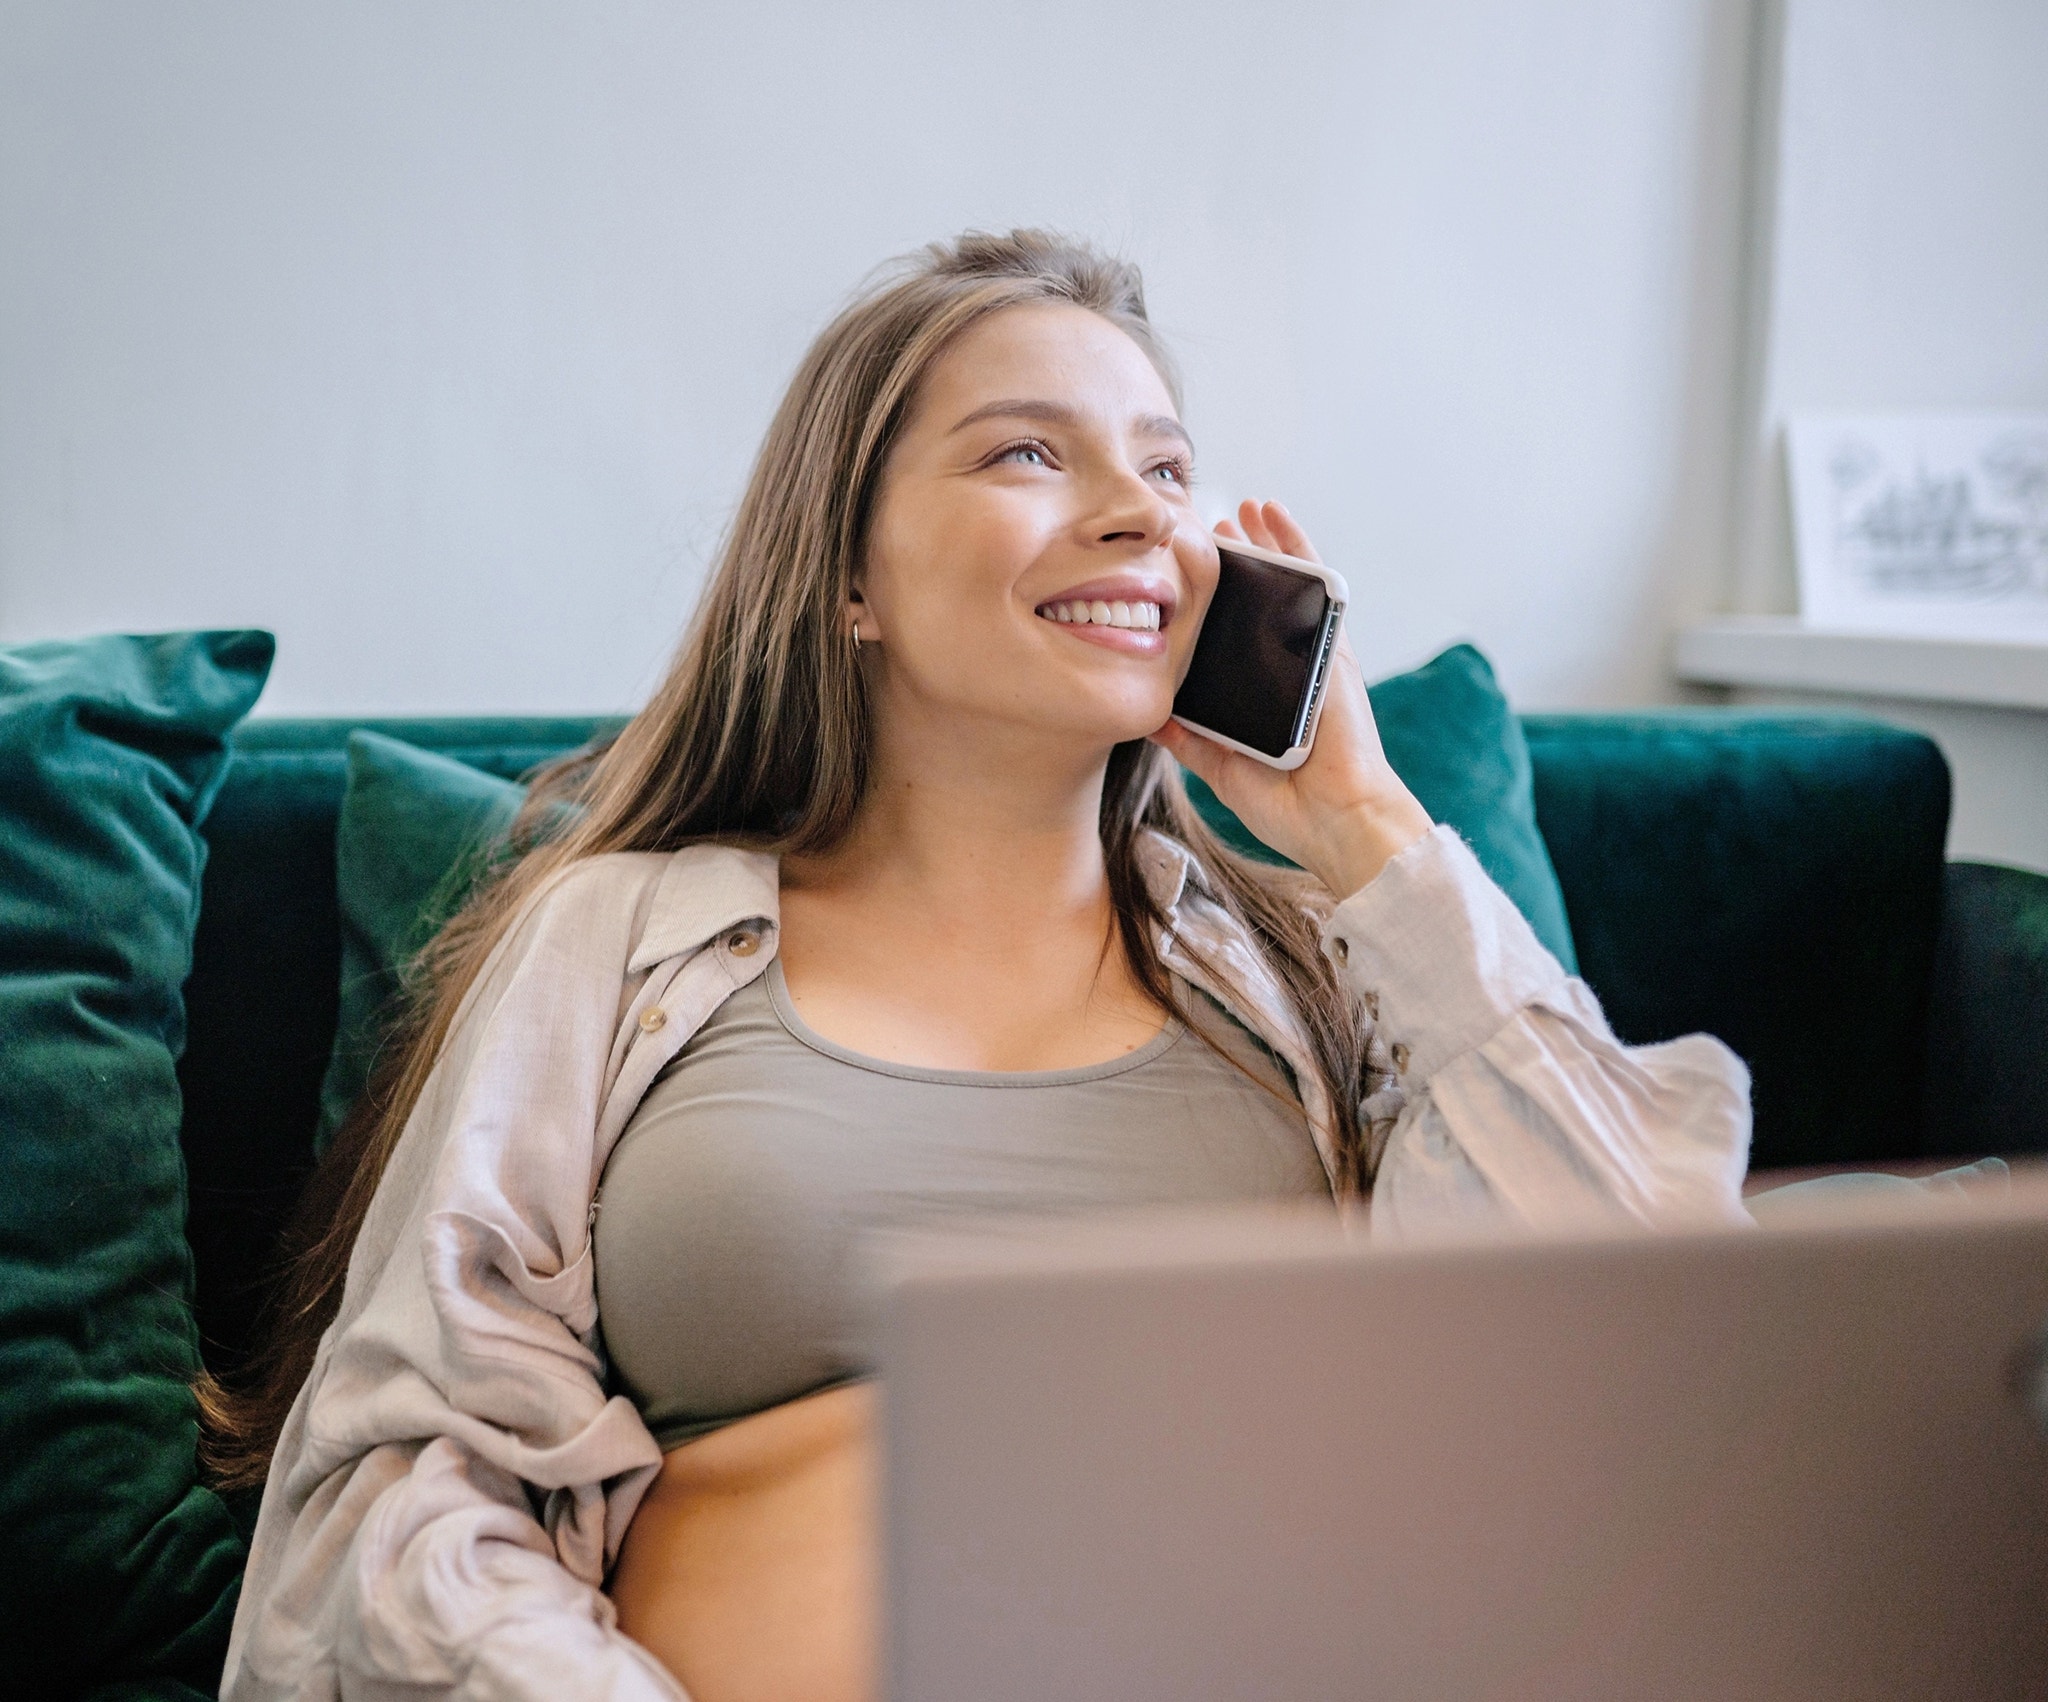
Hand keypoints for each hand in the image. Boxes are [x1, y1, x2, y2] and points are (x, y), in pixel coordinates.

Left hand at [1149, 500, 1432, 900]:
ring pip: (1293, 584)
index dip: (1222, 600)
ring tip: (1246, 507)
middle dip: (1245, 560)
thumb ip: (1191, 740)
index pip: (1246, 635)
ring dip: (1271, 541)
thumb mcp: (1221, 767)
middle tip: (1212, 523)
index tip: (1194, 572)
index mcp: (1271, 693)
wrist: (1338, 824)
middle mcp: (1297, 669)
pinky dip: (1296, 548)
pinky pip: (1314, 587)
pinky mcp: (1334, 651)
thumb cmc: (1290, 805)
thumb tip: (1151, 717)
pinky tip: (1275, 518)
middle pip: (1270, 601)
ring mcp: (1319, 656)